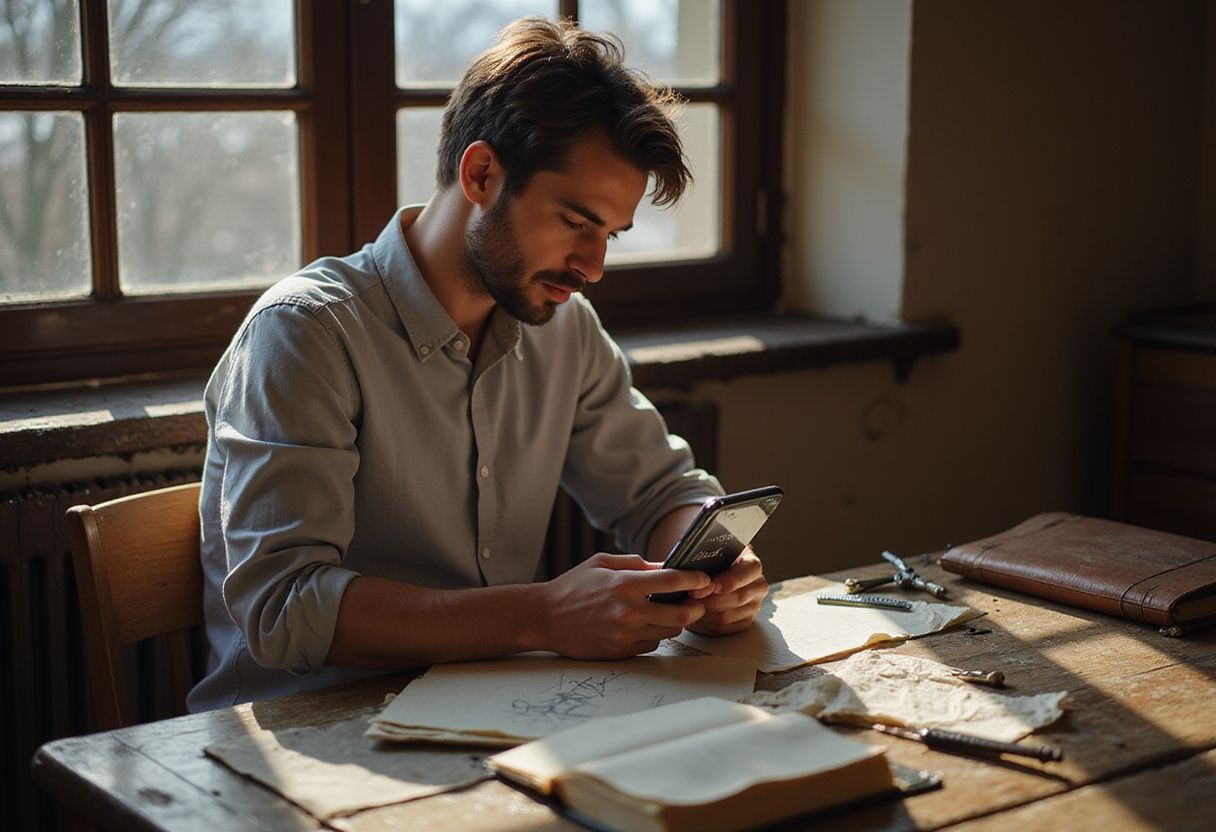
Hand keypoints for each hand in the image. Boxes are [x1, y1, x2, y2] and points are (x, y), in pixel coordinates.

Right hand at [538, 553, 709, 658]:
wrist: (544, 618)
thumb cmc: (572, 587)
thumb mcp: (602, 563)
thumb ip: (636, 564)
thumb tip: (665, 566)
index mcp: (624, 584)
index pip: (673, 582)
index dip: (695, 579)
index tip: (704, 579)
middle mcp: (628, 611)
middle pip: (680, 614)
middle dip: (695, 607)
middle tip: (697, 602)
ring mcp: (625, 635)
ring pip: (669, 632)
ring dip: (676, 622)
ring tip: (673, 612)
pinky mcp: (620, 652)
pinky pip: (651, 645)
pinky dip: (656, 635)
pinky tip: (648, 625)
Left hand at [684, 548, 766, 635]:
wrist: (711, 575)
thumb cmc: (711, 562)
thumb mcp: (711, 554)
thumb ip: (706, 557)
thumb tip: (692, 568)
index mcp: (752, 565)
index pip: (750, 570)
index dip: (730, 579)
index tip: (710, 585)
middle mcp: (757, 587)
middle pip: (738, 597)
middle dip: (711, 599)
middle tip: (690, 596)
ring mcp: (753, 607)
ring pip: (727, 616)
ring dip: (704, 613)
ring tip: (686, 606)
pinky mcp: (743, 623)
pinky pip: (722, 629)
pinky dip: (704, 624)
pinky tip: (693, 615)